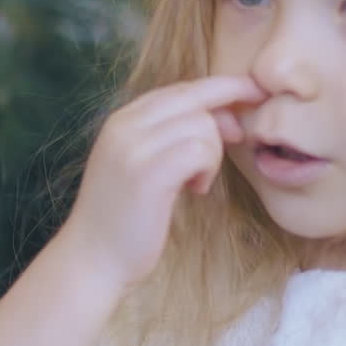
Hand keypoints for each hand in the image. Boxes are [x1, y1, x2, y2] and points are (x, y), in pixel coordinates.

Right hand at [65, 75, 265, 285]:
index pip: (180, 88)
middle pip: (195, 97)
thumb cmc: (126, 217)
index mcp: (123, 119)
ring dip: (212, 154)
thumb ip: (171, 136)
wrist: (94, 258)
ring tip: (196, 183)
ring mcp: (134, 147)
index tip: (251, 93)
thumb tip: (226, 115)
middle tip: (241, 135)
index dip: (219, 88)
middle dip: (229, 106)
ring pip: (202, 124)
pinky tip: (195, 190)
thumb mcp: (143, 164)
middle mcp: (125, 125)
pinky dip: (207, 169)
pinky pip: (200, 151)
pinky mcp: (148, 173)